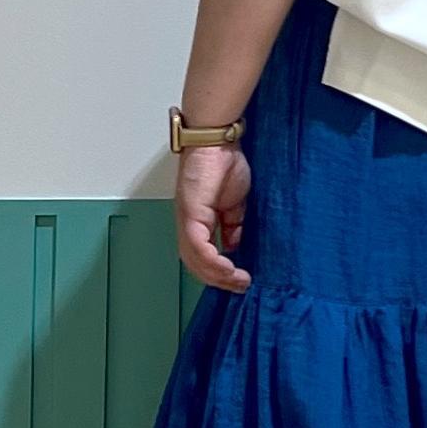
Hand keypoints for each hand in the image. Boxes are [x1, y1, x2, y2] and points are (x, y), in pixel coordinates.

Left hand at [174, 143, 251, 291]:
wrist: (218, 141)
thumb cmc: (224, 164)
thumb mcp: (235, 204)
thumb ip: (233, 226)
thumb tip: (234, 246)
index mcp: (197, 222)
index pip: (201, 257)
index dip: (217, 273)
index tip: (238, 280)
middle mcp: (187, 224)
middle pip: (195, 264)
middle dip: (218, 280)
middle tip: (240, 286)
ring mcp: (186, 219)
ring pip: (194, 260)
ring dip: (217, 275)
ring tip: (237, 280)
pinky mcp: (191, 213)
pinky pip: (198, 246)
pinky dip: (212, 261)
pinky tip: (229, 267)